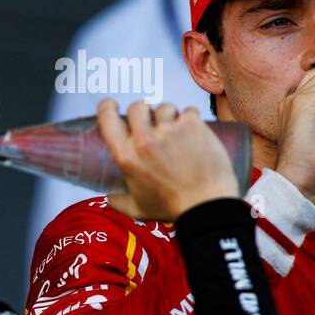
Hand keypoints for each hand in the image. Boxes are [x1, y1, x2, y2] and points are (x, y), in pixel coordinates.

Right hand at [97, 99, 238, 221]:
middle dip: (144, 113)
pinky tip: (195, 135)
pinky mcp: (192, 124)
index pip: (107, 117)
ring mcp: (169, 129)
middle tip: (153, 124)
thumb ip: (120, 202)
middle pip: (137, 106)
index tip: (112, 106)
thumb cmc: (174, 208)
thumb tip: (111, 198)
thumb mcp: (139, 209)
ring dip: (170, 117)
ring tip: (178, 134)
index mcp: (127, 156)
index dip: (107, 107)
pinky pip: (189, 111)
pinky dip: (192, 121)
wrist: (207, 205)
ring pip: (165, 107)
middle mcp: (144, 139)